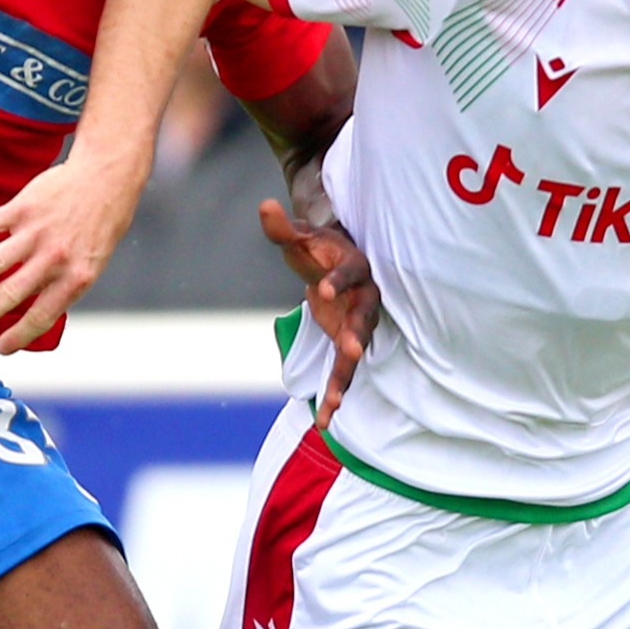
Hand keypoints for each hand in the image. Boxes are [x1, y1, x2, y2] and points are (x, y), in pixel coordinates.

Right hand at [0, 155, 137, 351]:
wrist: (106, 180)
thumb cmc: (99, 226)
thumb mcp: (92, 264)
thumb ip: (62, 285)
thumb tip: (31, 309)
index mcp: (75, 278)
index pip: (41, 316)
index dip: (19, 336)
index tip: (1, 348)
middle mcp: (54, 258)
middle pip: (11, 293)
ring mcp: (36, 232)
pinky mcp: (23, 208)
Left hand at [259, 198, 379, 429]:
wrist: (338, 267)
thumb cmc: (320, 250)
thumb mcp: (301, 239)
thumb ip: (283, 229)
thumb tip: (264, 207)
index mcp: (355, 268)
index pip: (349, 273)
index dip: (337, 281)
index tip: (321, 290)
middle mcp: (364, 299)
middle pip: (365, 318)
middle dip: (358, 334)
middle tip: (353, 348)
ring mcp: (359, 325)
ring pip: (356, 354)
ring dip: (345, 377)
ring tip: (334, 404)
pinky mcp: (348, 345)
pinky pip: (343, 372)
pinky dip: (333, 394)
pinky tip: (322, 421)